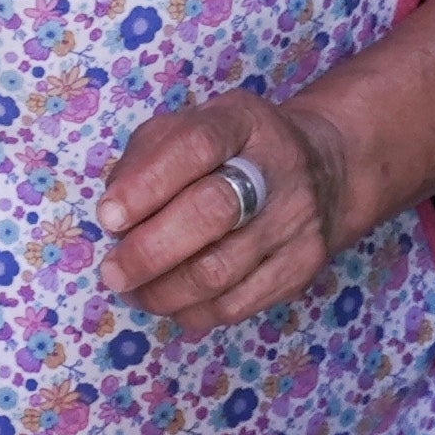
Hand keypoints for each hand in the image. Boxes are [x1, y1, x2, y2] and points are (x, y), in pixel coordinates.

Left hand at [96, 90, 360, 326]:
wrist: (326, 173)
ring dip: (163, 292)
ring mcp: (295, 221)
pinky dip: (192, 312)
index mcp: (242, 122)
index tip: (108, 218)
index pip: (195, 146)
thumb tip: (114, 213)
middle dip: (150, 251)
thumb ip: (146, 157)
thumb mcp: (191, 127)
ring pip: (220, 272)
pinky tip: (172, 302)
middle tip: (113, 272)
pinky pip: (236, 305)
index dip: (147, 184)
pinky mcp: (302, 267)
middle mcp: (277, 168)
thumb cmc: (235, 151)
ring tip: (133, 292)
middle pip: (211, 213)